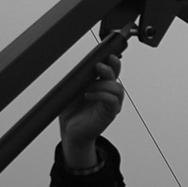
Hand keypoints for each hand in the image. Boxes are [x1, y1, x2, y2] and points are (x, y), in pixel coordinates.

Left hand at [59, 55, 123, 169]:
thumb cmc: (72, 112)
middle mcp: (108, 93)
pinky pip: (113, 101)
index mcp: (101, 85)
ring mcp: (111, 103)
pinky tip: (89, 95)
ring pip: (117, 88)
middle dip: (111, 68)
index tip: (108, 55)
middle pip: (116, 76)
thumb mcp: (73, 90)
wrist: (70, 132)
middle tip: (99, 66)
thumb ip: (79, 79)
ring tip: (88, 89)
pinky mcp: (109, 113)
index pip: (111, 69)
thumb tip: (82, 66)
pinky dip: (101, 95)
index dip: (112, 61)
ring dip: (102, 84)